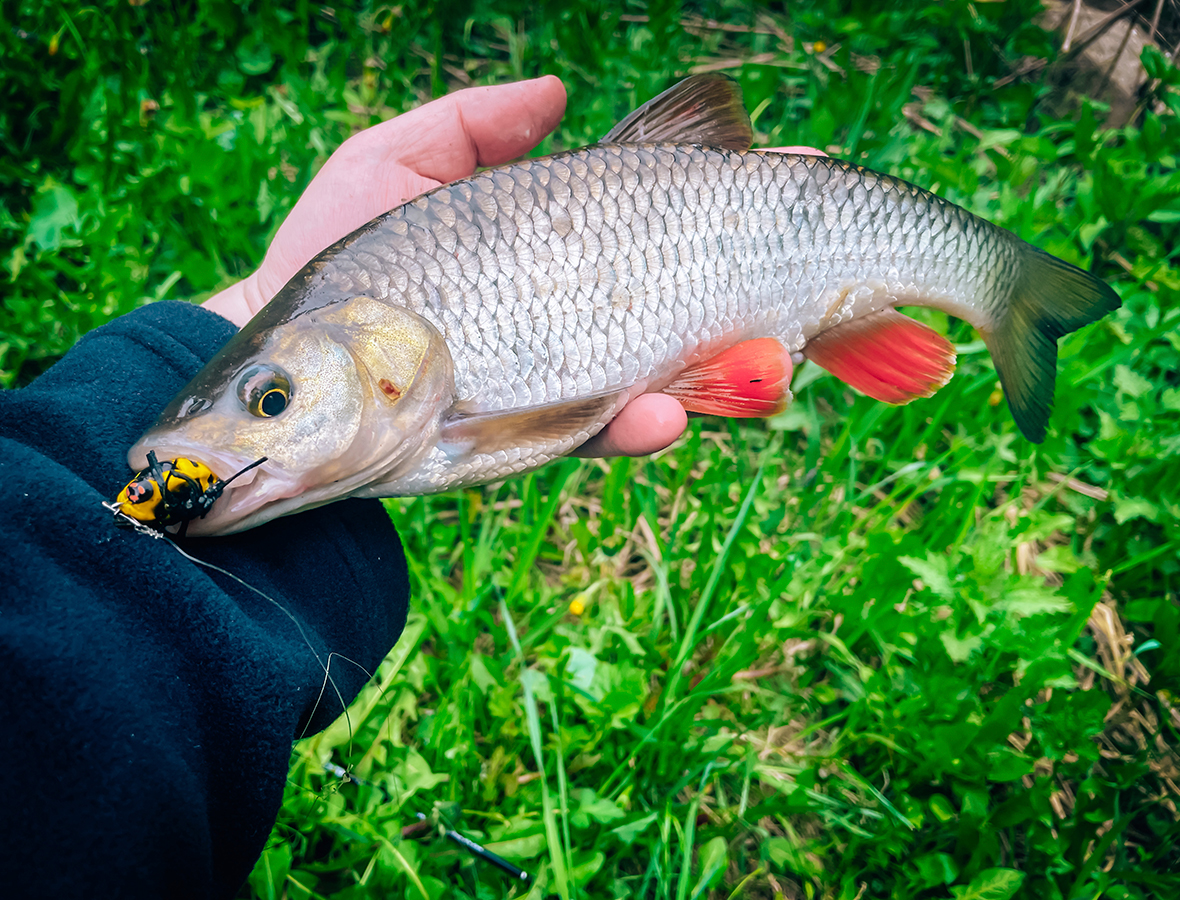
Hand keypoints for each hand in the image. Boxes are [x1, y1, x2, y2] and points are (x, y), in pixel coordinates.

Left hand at [202, 81, 821, 457]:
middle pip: (722, 316)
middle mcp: (598, 320)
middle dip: (804, 314)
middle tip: (873, 300)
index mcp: (583, 250)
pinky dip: (648, 425)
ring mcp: (577, 386)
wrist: (286, 379)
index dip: (763, 229)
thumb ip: (475, 124)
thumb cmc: (338, 264)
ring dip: (745, 381)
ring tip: (777, 370)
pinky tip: (666, 410)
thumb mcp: (396, 162)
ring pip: (688, 385)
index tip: (817, 200)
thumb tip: (558, 91)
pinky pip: (609, 434)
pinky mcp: (538, 440)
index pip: (693, 238)